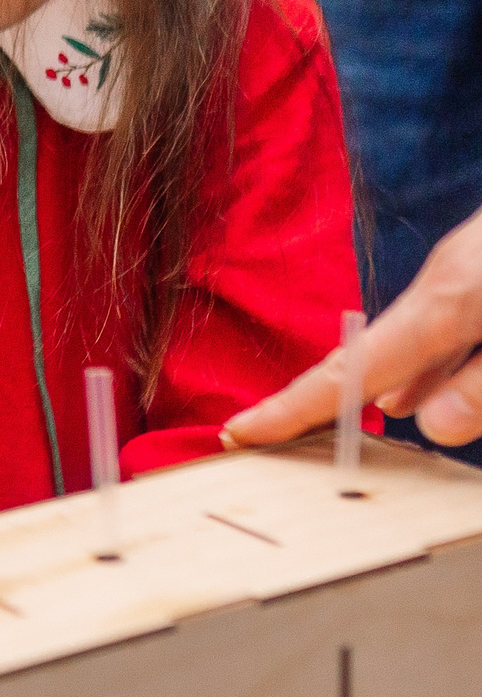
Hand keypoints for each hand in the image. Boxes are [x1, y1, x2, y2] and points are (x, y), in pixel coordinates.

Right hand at [226, 208, 481, 448]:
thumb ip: (480, 385)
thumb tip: (429, 426)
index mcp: (445, 304)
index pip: (350, 371)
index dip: (291, 409)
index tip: (239, 431)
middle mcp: (439, 283)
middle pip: (360, 353)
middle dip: (315, 396)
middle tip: (269, 433)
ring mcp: (460, 268)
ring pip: (403, 339)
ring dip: (370, 381)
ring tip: (338, 424)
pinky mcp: (479, 264)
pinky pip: (434, 324)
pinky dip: (416, 362)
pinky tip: (417, 390)